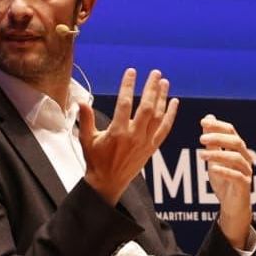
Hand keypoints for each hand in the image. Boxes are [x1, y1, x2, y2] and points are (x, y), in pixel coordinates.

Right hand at [80, 68, 178, 204]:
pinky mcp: (152, 148)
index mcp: (117, 132)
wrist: (108, 183)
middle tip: (155, 73)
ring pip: (158, 116)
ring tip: (164, 82)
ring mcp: (145, 143)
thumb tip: (80, 101)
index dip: (128, 86)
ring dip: (162, 98)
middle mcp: (134, 136)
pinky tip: (174, 102)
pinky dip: (171, 115)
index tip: (131, 72)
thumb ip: (86, 119)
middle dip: (151, 88)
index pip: (124, 103)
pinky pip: (165, 129)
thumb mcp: (86, 139)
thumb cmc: (95, 161)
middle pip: (146, 107)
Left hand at [198, 114, 255, 249]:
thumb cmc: (224, 180)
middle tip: (201, 139)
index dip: (218, 125)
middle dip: (218, 138)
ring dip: (217, 155)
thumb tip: (209, 118)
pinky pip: (237, 176)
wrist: (232, 204)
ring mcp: (246, 171)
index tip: (202, 121)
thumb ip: (212, 141)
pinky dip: (224, 171)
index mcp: (238, 149)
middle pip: (236, 142)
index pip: (231, 131)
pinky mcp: (244, 185)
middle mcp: (245, 158)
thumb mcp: (214, 159)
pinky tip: (212, 169)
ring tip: (201, 155)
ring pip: (236, 158)